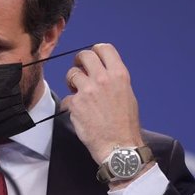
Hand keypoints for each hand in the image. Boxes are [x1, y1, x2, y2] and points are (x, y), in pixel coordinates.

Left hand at [60, 43, 143, 165]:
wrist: (119, 146)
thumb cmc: (125, 125)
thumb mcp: (127, 95)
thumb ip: (113, 80)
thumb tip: (101, 73)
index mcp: (119, 75)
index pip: (104, 49)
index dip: (95, 51)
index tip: (91, 58)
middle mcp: (103, 79)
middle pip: (84, 56)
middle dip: (79, 62)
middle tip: (80, 71)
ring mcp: (87, 90)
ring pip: (71, 74)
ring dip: (72, 83)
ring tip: (79, 94)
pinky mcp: (75, 103)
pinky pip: (66, 97)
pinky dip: (70, 104)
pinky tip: (79, 113)